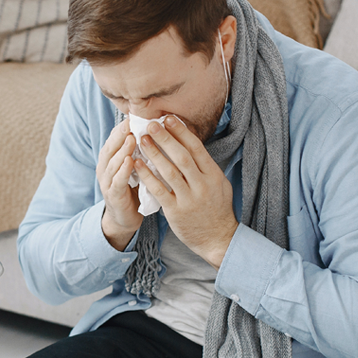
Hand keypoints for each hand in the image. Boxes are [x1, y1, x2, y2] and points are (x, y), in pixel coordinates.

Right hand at [96, 118, 141, 249]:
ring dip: (122, 149)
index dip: (124, 126)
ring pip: (112, 162)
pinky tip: (130, 162)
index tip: (136, 115)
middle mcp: (106, 168)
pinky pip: (117, 181)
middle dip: (121, 134)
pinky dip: (122, 171)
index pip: (115, 138)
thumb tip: (155, 129)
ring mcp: (107, 182)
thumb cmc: (135, 188)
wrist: (126, 217)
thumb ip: (141, 150)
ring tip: (131, 138)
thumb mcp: (137, 166)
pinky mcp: (113, 195)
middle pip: (111, 147)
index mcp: (111, 159)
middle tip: (132, 122)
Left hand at [134, 115, 238, 267]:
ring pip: (169, 171)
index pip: (196, 148)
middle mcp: (203, 185)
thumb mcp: (219, 184)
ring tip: (142, 139)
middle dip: (165, 138)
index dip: (181, 132)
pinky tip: (138, 164)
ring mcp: (189, 198)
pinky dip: (148, 176)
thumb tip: (191, 144)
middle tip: (151, 124)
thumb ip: (206, 166)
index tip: (168, 119)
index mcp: (214, 175)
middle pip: (182, 156)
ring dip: (154, 153)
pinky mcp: (176, 211)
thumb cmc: (216, 209)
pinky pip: (159, 190)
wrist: (218, 239)